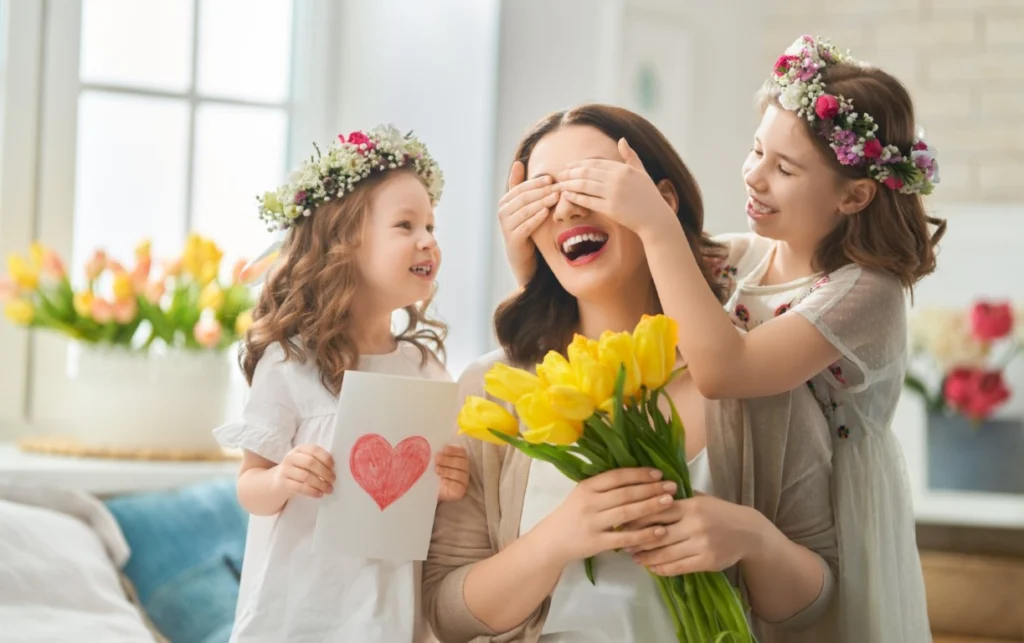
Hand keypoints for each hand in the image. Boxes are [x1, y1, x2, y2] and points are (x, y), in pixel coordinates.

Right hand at [271, 444, 335, 499]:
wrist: (277, 481)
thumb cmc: (298, 470)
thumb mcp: (305, 461)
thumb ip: (317, 461)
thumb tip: (334, 469)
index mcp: (299, 449)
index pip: (314, 449)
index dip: (325, 458)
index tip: (333, 467)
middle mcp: (291, 457)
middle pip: (310, 462)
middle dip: (324, 472)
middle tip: (333, 480)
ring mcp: (285, 470)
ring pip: (305, 476)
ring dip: (320, 484)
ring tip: (329, 489)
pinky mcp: (283, 483)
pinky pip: (299, 487)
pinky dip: (312, 491)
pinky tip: (319, 494)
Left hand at [436, 444, 469, 501]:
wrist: (430, 490)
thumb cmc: (433, 473)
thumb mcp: (434, 462)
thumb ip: (437, 455)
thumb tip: (436, 450)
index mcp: (460, 459)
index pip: (462, 452)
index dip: (454, 450)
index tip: (444, 449)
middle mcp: (464, 469)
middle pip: (462, 462)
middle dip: (448, 460)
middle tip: (437, 459)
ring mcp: (463, 481)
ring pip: (460, 474)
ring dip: (447, 471)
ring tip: (437, 470)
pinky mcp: (460, 491)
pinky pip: (457, 486)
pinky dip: (449, 482)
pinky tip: (442, 481)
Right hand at [498, 161, 559, 286]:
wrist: (523, 256)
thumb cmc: (525, 227)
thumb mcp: (524, 206)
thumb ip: (520, 186)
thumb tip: (518, 162)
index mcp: (505, 202)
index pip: (521, 188)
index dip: (536, 182)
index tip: (552, 178)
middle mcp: (502, 213)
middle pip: (523, 198)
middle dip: (541, 191)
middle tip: (557, 187)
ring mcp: (506, 227)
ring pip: (525, 210)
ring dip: (541, 202)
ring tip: (556, 197)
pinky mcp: (513, 239)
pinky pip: (526, 226)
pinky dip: (536, 217)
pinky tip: (547, 212)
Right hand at [527, 468, 677, 567]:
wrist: (551, 541)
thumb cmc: (571, 515)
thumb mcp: (582, 495)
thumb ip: (604, 487)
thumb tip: (637, 477)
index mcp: (586, 487)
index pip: (617, 477)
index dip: (639, 474)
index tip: (658, 474)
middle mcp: (590, 503)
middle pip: (626, 493)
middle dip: (651, 489)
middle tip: (672, 486)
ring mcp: (593, 523)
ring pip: (627, 513)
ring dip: (651, 506)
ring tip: (670, 502)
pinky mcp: (597, 542)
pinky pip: (625, 537)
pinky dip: (644, 534)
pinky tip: (660, 531)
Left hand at [554, 138, 677, 239]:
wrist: (655, 218)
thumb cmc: (649, 196)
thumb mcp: (641, 172)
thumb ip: (630, 156)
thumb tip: (621, 139)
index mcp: (623, 168)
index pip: (596, 162)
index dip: (580, 163)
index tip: (569, 166)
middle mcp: (617, 179)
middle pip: (587, 172)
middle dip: (570, 173)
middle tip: (559, 174)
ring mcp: (613, 193)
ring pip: (584, 185)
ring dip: (569, 184)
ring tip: (559, 185)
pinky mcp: (610, 209)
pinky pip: (588, 201)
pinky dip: (575, 197)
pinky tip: (567, 196)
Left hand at [623, 493, 765, 575]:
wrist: (749, 532)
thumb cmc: (720, 512)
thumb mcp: (701, 498)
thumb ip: (678, 497)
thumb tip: (647, 493)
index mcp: (691, 506)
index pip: (658, 511)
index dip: (638, 518)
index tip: (624, 522)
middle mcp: (695, 524)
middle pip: (658, 534)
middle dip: (638, 540)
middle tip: (624, 543)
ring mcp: (701, 544)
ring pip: (666, 553)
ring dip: (646, 557)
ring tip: (634, 558)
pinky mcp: (707, 562)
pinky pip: (678, 567)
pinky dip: (662, 569)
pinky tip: (652, 567)